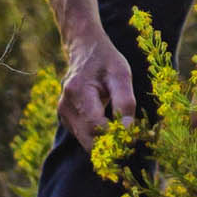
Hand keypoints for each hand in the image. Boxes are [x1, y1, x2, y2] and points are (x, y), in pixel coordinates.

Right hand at [58, 33, 136, 151]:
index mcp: (78, 91)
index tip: (133, 137)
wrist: (85, 50)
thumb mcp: (121, 75)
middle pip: (88, 140)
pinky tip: (110, 126)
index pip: (95, 126)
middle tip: (130, 141)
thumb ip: (125, 102)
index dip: (115, 137)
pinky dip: (98, 137)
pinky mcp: (66, 119)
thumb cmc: (106, 61)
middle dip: (110, 146)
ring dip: (105, 143)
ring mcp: (63, 114)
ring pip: (86, 142)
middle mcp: (66, 105)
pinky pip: (84, 137)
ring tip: (122, 130)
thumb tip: (127, 131)